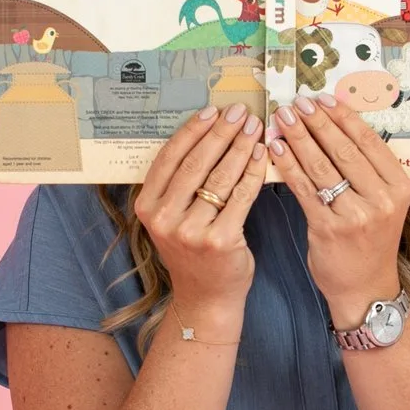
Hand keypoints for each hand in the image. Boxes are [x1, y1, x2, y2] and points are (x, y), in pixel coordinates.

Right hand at [134, 104, 267, 324]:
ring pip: (220, 177)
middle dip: (221, 133)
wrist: (205, 298)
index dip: (192, 131)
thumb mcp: (171, 218)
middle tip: (240, 112)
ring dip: (240, 147)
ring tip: (255, 128)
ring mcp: (190, 231)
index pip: (169, 157)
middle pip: (196, 163)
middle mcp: (164, 218)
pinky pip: (241, 196)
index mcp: (147, 207)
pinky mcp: (220, 240)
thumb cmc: (192, 252)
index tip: (212, 111)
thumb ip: (177, 186)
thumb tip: (205, 134)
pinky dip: (253, 172)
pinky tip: (263, 156)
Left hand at [267, 91, 409, 326]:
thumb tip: (334, 124)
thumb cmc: (369, 240)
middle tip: (296, 102)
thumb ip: (366, 170)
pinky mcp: (329, 229)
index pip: (368, 141)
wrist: (365, 287)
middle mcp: (382, 199)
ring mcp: (356, 215)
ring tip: (282, 118)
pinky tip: (276, 148)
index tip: (322, 98)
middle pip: (344, 150)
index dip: (343, 116)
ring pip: (322, 166)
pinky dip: (288, 165)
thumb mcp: (382, 203)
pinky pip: (304, 188)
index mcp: (399, 186)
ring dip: (299, 138)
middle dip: (317, 122)